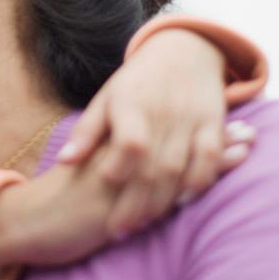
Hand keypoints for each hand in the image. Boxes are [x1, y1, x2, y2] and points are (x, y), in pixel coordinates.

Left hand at [58, 29, 253, 235]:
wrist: (185, 49)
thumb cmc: (138, 81)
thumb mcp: (107, 97)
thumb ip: (87, 131)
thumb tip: (65, 161)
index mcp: (132, 104)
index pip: (130, 142)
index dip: (118, 168)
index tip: (105, 189)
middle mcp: (164, 112)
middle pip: (152, 166)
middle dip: (135, 203)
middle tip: (119, 231)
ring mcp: (191, 119)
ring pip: (180, 168)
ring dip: (163, 201)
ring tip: (144, 223)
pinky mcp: (213, 123)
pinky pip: (210, 158)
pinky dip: (199, 182)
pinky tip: (183, 201)